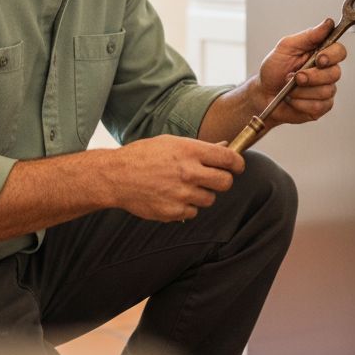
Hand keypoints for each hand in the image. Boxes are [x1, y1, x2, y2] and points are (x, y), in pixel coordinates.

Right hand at [111, 135, 244, 222]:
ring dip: (202, 194)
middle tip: (213, 178)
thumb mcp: (171, 142)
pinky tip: (172, 196)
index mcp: (189, 151)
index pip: (228, 159)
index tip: (237, 167)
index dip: (238, 163)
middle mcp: (188, 172)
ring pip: (210, 199)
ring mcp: (182, 194)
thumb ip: (198, 147)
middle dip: (222, 180)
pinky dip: (186, 206)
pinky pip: (193, 211)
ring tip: (183, 186)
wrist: (117, 176)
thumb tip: (224, 147)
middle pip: (225, 182)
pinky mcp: (174, 211)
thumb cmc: (143, 156)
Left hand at [255, 19, 346, 127]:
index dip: (332, 55)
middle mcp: (326, 72)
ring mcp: (325, 90)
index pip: (339, 51)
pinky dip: (300, 103)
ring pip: (326, 91)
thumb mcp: (286, 47)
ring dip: (302, 90)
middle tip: (296, 76)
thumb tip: (328, 23)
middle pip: (335, 73)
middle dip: (312, 76)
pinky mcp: (321, 107)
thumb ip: (308, 35)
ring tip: (290, 88)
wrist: (263, 93)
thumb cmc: (274, 69)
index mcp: (320, 54)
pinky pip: (318, 106)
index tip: (319, 58)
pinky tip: (293, 99)